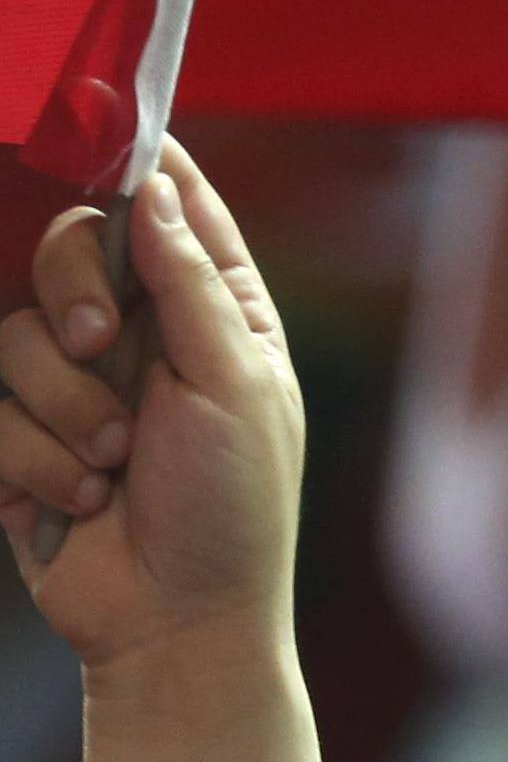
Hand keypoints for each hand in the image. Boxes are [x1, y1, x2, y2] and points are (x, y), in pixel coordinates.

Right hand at [0, 139, 304, 672]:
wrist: (178, 630)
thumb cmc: (232, 514)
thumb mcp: (232, 385)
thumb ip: (190, 279)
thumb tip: (153, 181)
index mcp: (211, 311)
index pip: (166, 201)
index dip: (130, 162)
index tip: (90, 131)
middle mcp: (139, 334)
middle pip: (64, 243)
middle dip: (74, 291)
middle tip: (99, 346)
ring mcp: (74, 384)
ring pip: (16, 327)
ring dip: (63, 403)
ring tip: (112, 465)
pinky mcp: (21, 437)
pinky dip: (36, 458)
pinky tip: (83, 502)